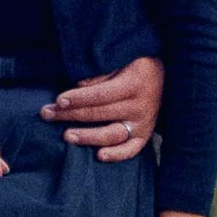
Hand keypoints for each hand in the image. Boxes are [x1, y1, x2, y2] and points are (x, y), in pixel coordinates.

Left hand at [45, 52, 163, 163]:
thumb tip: (78, 86)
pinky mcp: (146, 134)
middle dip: (70, 115)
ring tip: (67, 136)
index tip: (58, 101)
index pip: (99, 95)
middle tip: (47, 114)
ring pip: (112, 135)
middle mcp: (139, 106)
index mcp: (133, 84)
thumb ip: (101, 73)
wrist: (168, 75)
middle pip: (99, 114)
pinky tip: (99, 156)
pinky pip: (132, 149)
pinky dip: (117, 155)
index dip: (77, 99)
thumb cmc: (138, 64)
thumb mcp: (122, 59)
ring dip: (87, 137)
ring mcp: (143, 123)